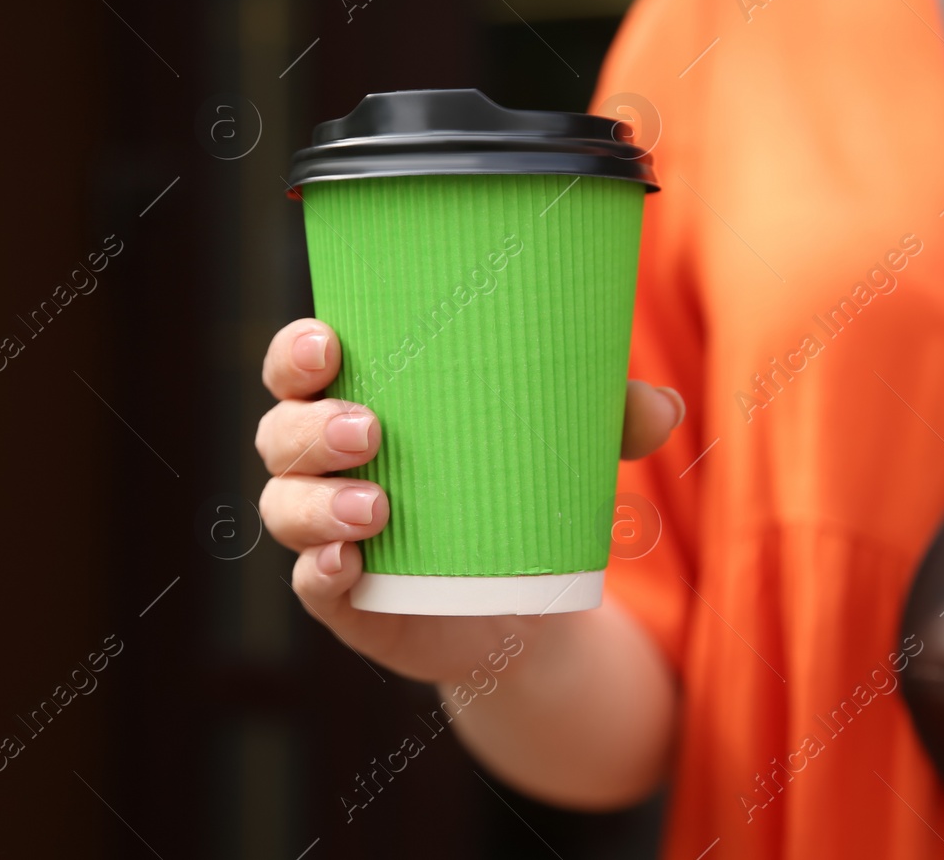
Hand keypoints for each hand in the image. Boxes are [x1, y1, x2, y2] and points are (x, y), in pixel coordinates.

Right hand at [256, 317, 684, 683]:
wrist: (522, 600)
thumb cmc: (516, 487)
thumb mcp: (561, 446)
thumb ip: (607, 419)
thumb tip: (665, 405)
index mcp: (357, 399)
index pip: (297, 366)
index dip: (295, 351)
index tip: (330, 342)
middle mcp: (323, 463)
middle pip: (278, 431)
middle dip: (311, 427)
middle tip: (370, 428)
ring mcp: (325, 531)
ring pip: (284, 506)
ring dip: (317, 502)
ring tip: (375, 506)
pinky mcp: (343, 597)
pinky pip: (308, 583)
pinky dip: (321, 572)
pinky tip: (350, 565)